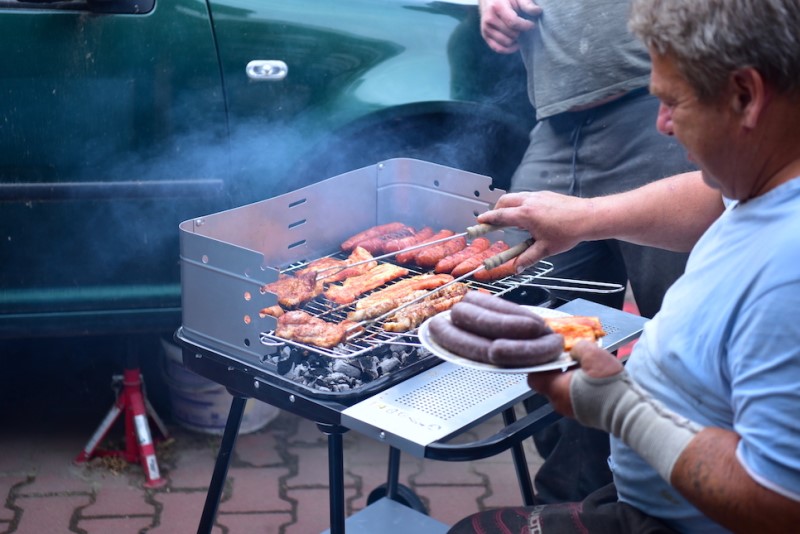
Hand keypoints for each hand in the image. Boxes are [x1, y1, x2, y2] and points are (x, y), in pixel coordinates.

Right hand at [477, 191, 592, 271]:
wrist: (587, 217)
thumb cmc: (568, 232)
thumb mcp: (546, 249)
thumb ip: (528, 258)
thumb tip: (517, 268)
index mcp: (525, 215)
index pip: (500, 215)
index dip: (488, 218)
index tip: (480, 221)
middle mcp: (529, 201)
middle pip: (504, 201)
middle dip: (496, 209)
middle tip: (494, 220)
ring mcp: (538, 195)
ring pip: (516, 196)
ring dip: (508, 205)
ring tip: (512, 219)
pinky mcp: (546, 194)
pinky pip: (527, 196)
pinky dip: (520, 203)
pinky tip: (528, 215)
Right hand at [478, 0, 541, 53]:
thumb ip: (526, 3)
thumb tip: (538, 12)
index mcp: (497, 7)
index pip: (513, 22)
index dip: (525, 26)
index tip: (532, 24)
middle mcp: (489, 19)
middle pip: (511, 34)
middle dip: (521, 32)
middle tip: (525, 27)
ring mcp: (486, 29)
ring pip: (507, 42)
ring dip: (516, 40)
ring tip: (520, 32)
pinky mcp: (485, 36)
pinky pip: (498, 49)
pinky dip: (509, 49)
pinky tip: (516, 44)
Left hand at [527, 340, 622, 417]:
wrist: (627, 410)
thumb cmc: (607, 384)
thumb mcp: (592, 354)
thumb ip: (578, 348)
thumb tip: (574, 350)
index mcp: (555, 388)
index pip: (534, 377)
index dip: (540, 364)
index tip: (552, 355)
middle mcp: (558, 402)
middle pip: (549, 383)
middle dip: (558, 370)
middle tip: (570, 359)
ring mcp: (570, 411)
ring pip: (562, 390)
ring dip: (570, 378)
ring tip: (584, 368)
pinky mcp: (582, 415)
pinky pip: (574, 398)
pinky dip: (578, 388)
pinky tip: (592, 380)